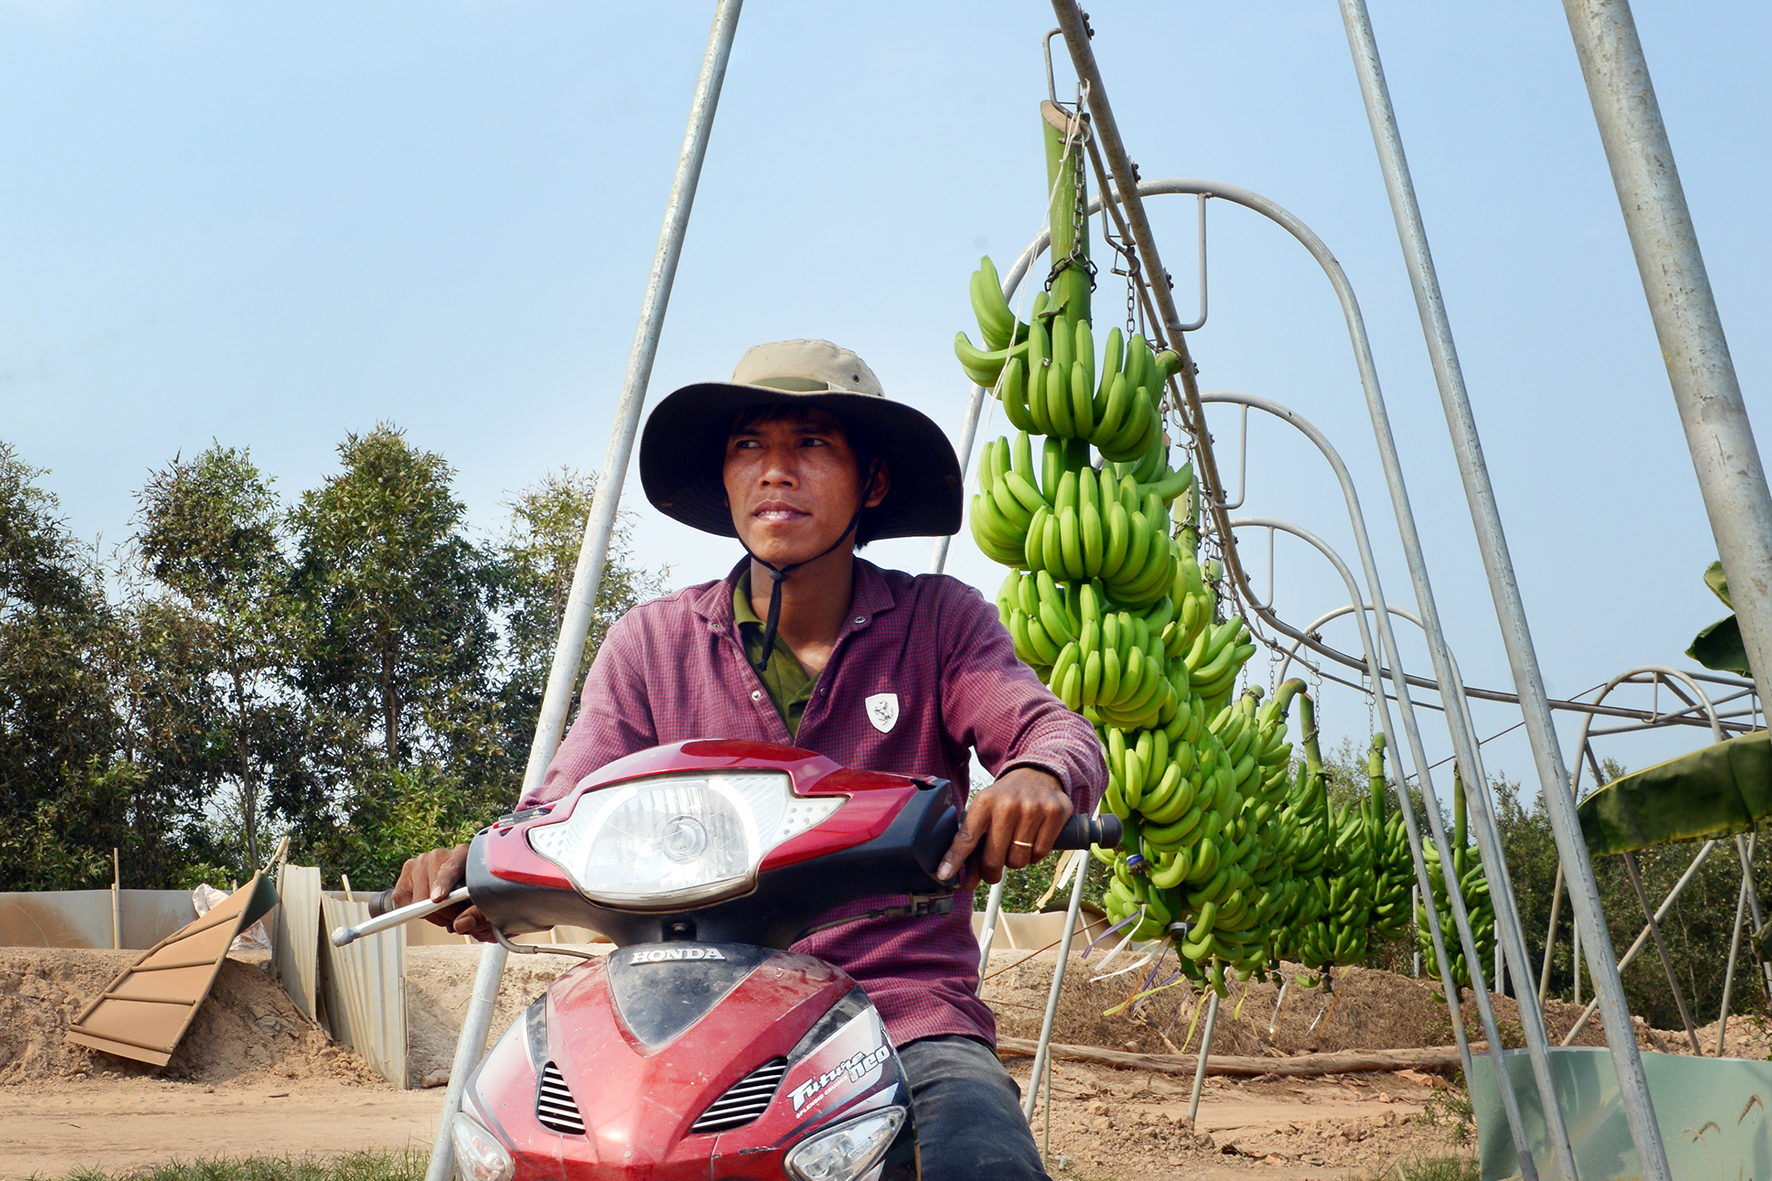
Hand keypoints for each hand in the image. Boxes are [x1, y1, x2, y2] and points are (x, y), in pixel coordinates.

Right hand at [391, 844, 492, 940]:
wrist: (461, 888)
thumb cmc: (475, 894)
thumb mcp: (483, 904)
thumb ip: (476, 915)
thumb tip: (459, 925)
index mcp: (462, 855)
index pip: (451, 869)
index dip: (444, 884)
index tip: (438, 899)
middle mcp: (438, 855)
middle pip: (432, 890)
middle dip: (445, 912)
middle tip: (456, 917)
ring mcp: (418, 862)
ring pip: (418, 900)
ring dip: (433, 915)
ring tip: (447, 913)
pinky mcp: (405, 874)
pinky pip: (404, 902)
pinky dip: (417, 913)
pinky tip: (431, 908)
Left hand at [935, 767, 1072, 890]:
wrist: (1037, 771)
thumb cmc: (1006, 798)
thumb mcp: (986, 810)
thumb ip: (976, 845)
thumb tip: (968, 883)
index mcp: (985, 802)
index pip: (967, 837)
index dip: (954, 859)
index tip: (944, 875)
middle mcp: (1008, 805)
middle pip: (994, 858)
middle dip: (991, 872)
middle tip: (992, 872)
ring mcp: (1033, 808)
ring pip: (1019, 860)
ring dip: (1015, 860)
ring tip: (1016, 844)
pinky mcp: (1054, 813)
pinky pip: (1040, 853)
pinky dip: (1035, 855)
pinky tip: (1032, 840)